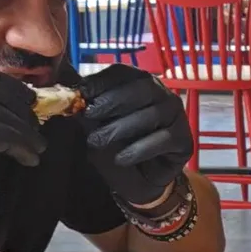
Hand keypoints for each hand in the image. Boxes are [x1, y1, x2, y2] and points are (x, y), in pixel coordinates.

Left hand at [80, 64, 191, 205]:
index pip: (123, 72)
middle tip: (89, 115)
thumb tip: (66, 90)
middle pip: (142, 87)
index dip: (102, 79)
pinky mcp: (184, 140)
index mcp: (140, 83)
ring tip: (97, 142)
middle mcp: (162, 94)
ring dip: (120, 128)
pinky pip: (163, 139)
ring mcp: (176, 116)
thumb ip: (87, 106)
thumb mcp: (97, 124)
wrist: (140, 179)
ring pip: (152, 114)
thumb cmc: (119, 145)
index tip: (81, 92)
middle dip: (113, 100)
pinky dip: (139, 149)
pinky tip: (121, 159)